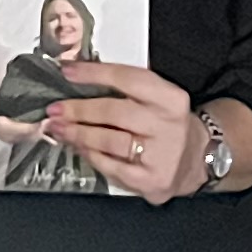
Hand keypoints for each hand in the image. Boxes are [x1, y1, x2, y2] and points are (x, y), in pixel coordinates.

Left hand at [44, 59, 204, 203]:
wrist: (196, 160)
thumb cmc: (167, 125)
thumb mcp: (159, 99)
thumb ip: (127, 88)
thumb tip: (79, 76)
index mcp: (171, 98)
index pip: (128, 78)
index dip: (94, 73)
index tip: (69, 71)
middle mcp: (168, 125)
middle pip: (114, 112)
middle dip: (78, 110)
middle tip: (55, 109)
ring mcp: (161, 154)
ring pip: (109, 140)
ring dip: (78, 133)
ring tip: (59, 128)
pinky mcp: (151, 180)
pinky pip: (111, 166)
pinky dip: (90, 155)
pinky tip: (79, 147)